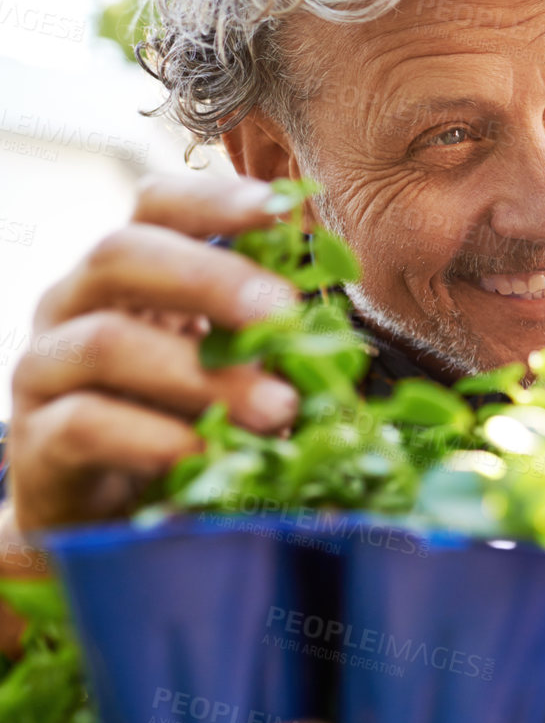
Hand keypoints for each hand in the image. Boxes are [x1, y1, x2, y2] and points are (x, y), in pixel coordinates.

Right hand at [6, 173, 300, 532]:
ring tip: (279, 408)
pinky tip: (207, 453)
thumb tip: (334, 333)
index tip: (280, 210)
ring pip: (103, 342)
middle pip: (119, 255)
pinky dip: (154, 437)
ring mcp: (43, 372)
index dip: (212, 200)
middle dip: (209, 277)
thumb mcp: (230, 367)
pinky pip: (83, 424)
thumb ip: (267, 338)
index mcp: (127, 275)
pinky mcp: (33, 445)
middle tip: (285, 314)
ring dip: (199, 373)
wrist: (104, 522)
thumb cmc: (179, 421)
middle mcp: (72, 307)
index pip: (154, 207)